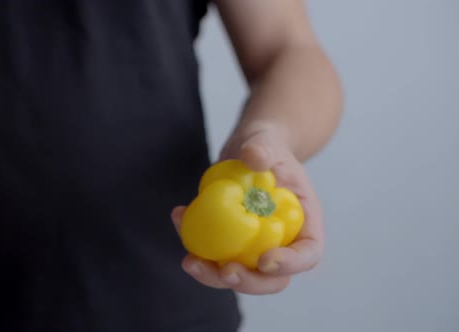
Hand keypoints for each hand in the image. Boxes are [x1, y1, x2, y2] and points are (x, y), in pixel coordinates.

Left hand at [171, 125, 323, 294]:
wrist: (249, 151)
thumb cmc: (266, 147)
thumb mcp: (266, 141)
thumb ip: (263, 148)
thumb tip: (255, 157)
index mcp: (303, 222)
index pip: (308, 253)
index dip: (290, 264)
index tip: (265, 260)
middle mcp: (281, 241)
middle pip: (273, 278)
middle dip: (249, 282)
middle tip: (225, 271)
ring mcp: (253, 246)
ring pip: (240, 275)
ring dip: (213, 275)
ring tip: (189, 260)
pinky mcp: (229, 242)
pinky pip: (213, 255)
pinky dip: (194, 244)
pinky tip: (178, 216)